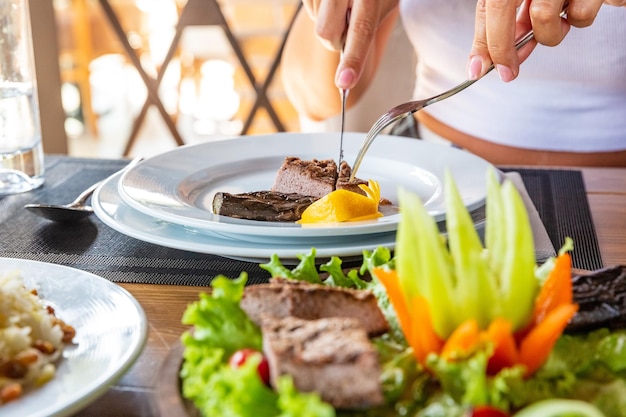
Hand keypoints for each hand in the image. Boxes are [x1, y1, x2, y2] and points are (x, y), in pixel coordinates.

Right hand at [302, 0, 398, 89]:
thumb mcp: (384, 3)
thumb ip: (365, 28)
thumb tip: (346, 66)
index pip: (361, 30)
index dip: (352, 59)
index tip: (344, 83)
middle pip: (326, 32)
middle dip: (335, 37)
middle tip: (348, 19)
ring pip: (315, 20)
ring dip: (327, 17)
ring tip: (343, 0)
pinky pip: (307, 5)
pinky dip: (318, 6)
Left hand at [467, 0, 620, 81]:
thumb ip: (511, 22)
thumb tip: (493, 59)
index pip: (489, 6)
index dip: (482, 40)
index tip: (477, 68)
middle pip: (502, 6)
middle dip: (503, 47)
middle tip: (507, 71)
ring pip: (543, 17)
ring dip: (549, 33)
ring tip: (560, 19)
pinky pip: (580, 16)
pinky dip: (580, 19)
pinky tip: (582, 4)